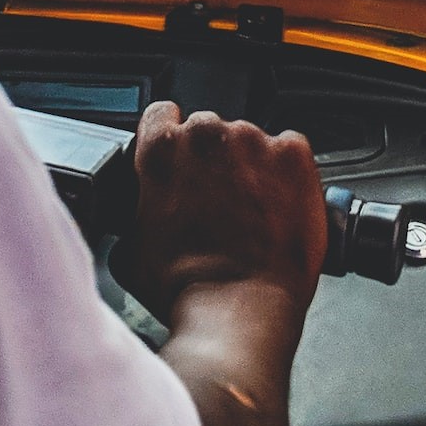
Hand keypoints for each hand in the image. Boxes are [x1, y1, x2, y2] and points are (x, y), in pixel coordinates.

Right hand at [126, 102, 326, 323]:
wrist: (239, 310)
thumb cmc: (187, 288)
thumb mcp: (131, 252)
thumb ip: (134, 215)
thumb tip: (138, 221)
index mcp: (162, 149)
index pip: (162, 115)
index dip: (171, 138)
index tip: (182, 160)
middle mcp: (206, 135)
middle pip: (209, 130)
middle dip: (213, 160)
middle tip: (219, 203)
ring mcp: (253, 141)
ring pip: (251, 141)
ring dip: (250, 167)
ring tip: (253, 213)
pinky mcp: (294, 155)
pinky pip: (290, 150)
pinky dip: (288, 174)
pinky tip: (281, 207)